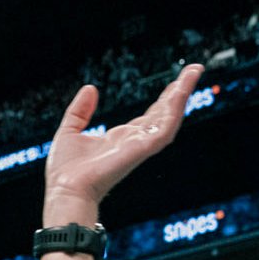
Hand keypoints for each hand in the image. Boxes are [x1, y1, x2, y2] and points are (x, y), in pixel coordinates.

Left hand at [42, 65, 201, 226]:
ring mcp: (140, 146)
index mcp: (121, 139)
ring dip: (182, 95)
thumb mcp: (70, 130)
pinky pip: (164, 128)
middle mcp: (134, 142)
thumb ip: (80, 110)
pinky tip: (181, 92)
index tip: (175, 82)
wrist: (64, 190)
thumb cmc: (65, 172)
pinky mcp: (141, 150)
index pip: (149, 116)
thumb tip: (90, 88)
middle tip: (194, 69)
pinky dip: (175, 109)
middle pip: (164, 113)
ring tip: (193, 72)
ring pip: (170, 118)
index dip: (163, 99)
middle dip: (180, 92)